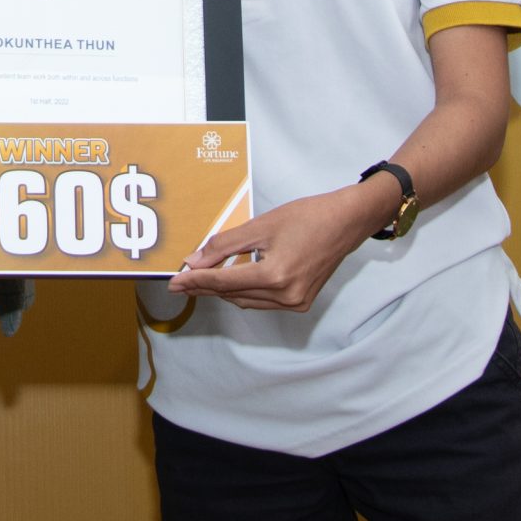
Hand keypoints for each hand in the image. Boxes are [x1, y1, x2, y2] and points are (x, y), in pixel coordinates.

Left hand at [167, 181, 393, 310]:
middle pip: (232, 295)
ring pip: (246, 301)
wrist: (346, 222)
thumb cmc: (308, 217)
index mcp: (275, 277)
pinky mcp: (301, 302)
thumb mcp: (261, 226)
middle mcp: (286, 296)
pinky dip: (243, 292)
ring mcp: (295, 303)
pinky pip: (262, 301)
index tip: (174, 282)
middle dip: (204, 288)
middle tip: (180, 283)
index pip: (223, 283)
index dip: (195, 282)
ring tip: (199, 281)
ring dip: (223, 291)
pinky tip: (230, 281)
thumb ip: (224, 245)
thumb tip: (195, 262)